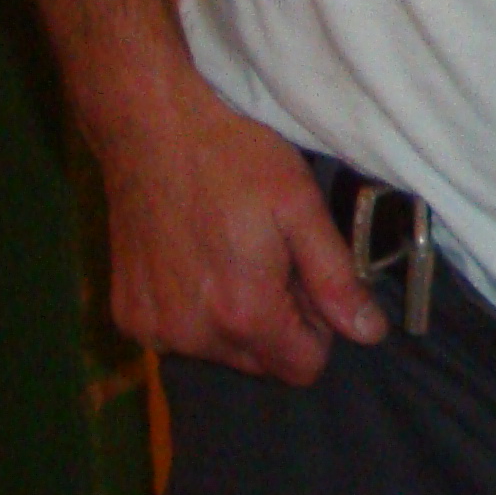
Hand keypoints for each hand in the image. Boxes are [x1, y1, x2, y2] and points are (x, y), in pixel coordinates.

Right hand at [98, 78, 386, 382]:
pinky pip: (180, 336)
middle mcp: (192, 336)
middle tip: (269, 257)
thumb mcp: (301, 208)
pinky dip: (194, 310)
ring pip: (221, 351)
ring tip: (229, 252)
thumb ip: (335, 279)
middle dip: (277, 322)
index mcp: (243, 313)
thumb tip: (368, 333)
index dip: (318, 328)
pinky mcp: (127, 316)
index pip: (303, 369)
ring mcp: (152, 329)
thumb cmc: (233, 157)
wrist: (150, 125)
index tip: (306, 279)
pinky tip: (192, 258)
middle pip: (262, 363)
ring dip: (235, 318)